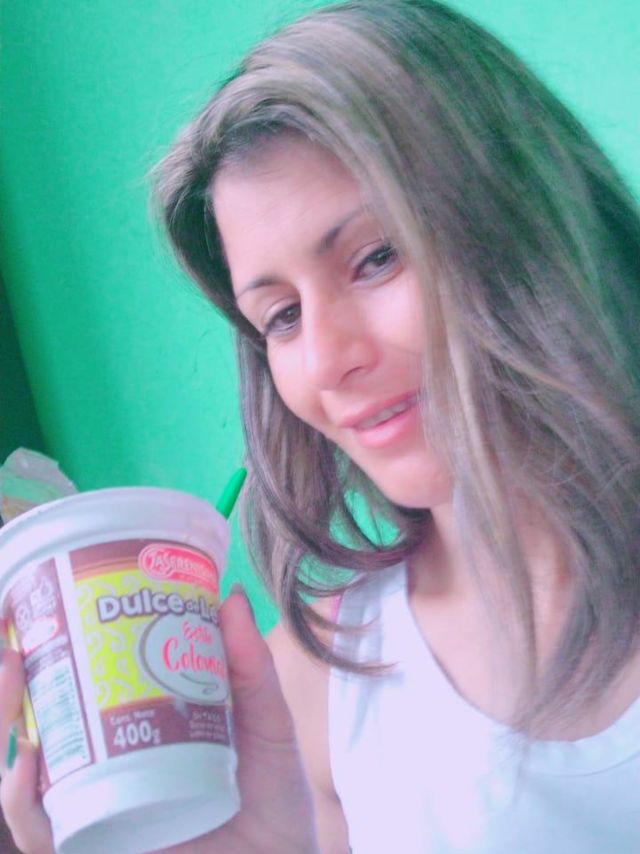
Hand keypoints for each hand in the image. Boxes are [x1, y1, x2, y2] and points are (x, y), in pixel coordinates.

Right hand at [0, 590, 318, 853]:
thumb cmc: (274, 800)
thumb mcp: (266, 724)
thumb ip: (251, 667)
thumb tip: (229, 595)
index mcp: (140, 731)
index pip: (82, 690)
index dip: (51, 654)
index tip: (43, 606)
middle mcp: (111, 769)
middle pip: (43, 724)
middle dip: (13, 684)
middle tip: (15, 640)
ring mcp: (100, 811)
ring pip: (28, 772)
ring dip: (7, 722)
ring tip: (14, 672)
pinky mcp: (98, 847)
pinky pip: (44, 831)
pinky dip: (25, 798)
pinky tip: (28, 760)